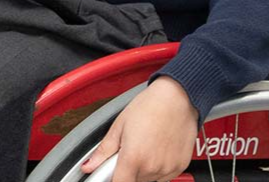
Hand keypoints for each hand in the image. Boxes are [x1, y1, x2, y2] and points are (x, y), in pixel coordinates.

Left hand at [81, 77, 197, 181]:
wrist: (179, 95)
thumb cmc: (151, 104)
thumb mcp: (121, 124)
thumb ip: (104, 150)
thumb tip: (88, 166)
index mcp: (133, 158)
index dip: (114, 178)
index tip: (112, 173)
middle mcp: (151, 167)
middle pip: (133, 181)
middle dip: (129, 169)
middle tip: (131, 149)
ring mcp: (167, 168)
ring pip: (148, 179)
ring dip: (144, 169)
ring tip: (147, 145)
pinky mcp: (180, 166)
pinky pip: (164, 176)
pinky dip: (159, 167)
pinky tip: (159, 148)